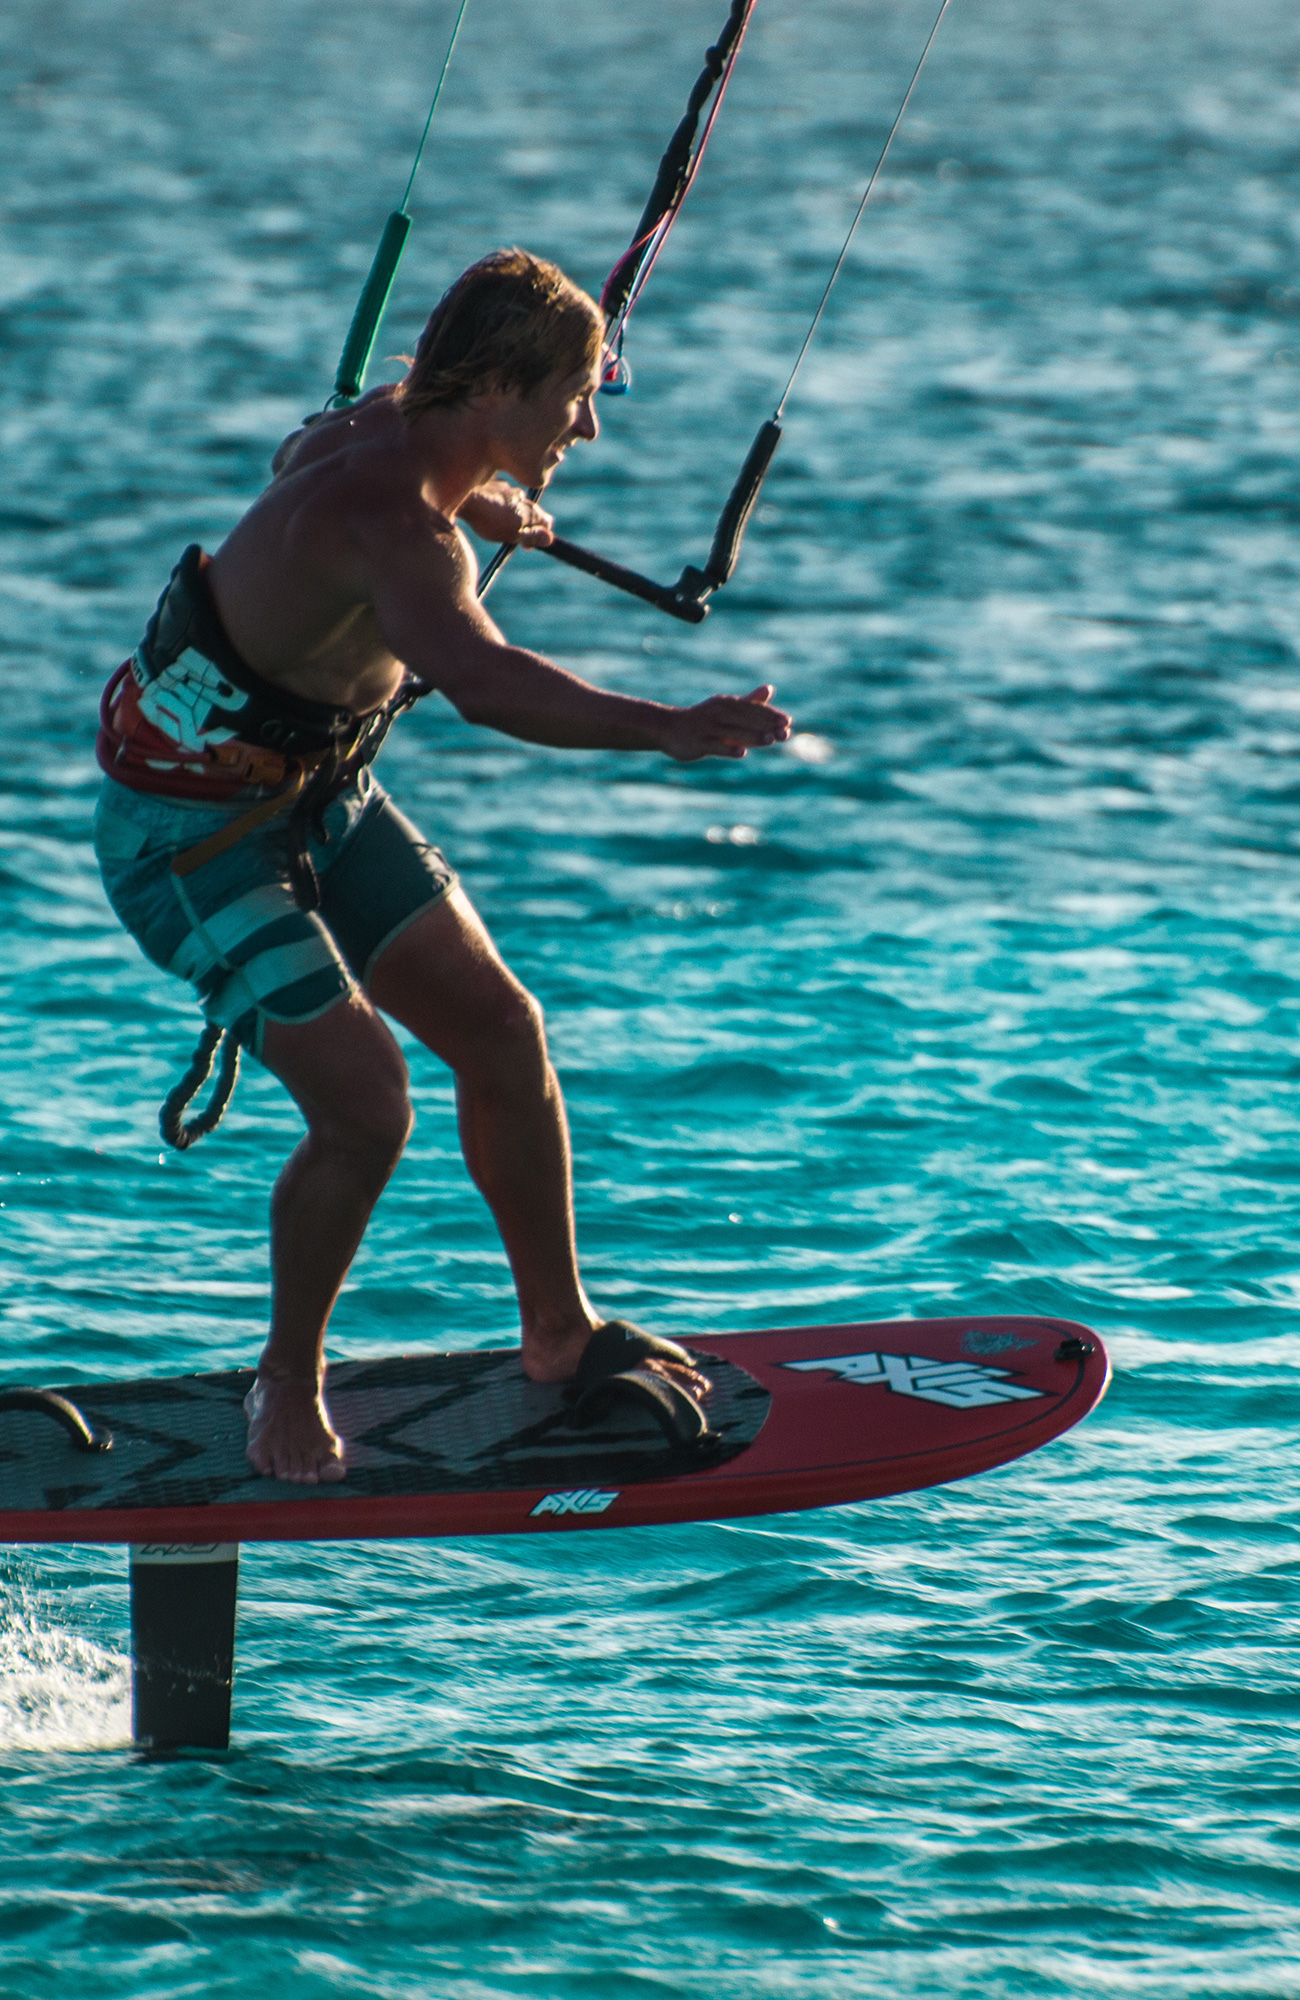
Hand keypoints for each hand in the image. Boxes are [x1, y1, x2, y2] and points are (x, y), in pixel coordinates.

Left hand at [458, 480, 554, 547]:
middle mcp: (522, 497)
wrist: (464, 498)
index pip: (547, 522)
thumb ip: (531, 536)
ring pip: (516, 503)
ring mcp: (507, 488)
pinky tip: (486, 510)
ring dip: (511, 513)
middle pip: (531, 512)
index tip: (526, 544)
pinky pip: (501, 496)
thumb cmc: (488, 520)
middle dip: (525, 525)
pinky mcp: (492, 484)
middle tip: (509, 536)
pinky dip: (499, 504)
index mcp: (530, 510)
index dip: (541, 535)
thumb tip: (549, 539)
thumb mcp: (512, 534)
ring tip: (495, 523)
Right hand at [662, 684, 790, 761]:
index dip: (770, 715)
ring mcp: (707, 728)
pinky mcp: (698, 743)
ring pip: (733, 732)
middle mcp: (718, 713)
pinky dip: (728, 748)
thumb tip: (770, 689)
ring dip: (753, 735)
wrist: (667, 728)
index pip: (752, 709)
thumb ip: (749, 701)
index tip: (788, 722)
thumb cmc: (702, 720)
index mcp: (726, 704)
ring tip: (771, 740)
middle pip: (746, 719)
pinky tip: (742, 752)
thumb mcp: (724, 708)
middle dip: (766, 726)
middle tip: (786, 732)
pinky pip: (715, 746)